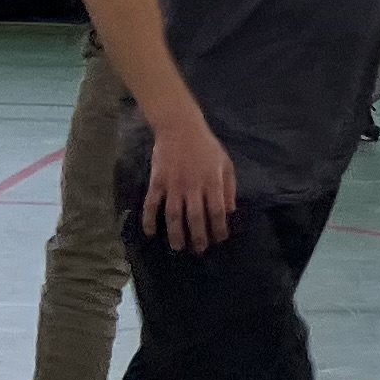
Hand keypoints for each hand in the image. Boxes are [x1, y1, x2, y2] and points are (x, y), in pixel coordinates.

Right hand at [141, 115, 237, 251]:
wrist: (180, 128)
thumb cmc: (206, 146)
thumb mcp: (226, 163)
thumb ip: (229, 188)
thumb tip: (230, 211)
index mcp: (212, 182)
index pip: (217, 212)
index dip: (219, 228)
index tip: (219, 239)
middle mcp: (193, 187)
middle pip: (196, 218)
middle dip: (198, 237)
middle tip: (199, 250)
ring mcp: (173, 185)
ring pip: (174, 215)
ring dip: (176, 234)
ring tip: (178, 247)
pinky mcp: (157, 182)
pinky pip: (151, 204)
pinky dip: (149, 219)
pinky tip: (150, 233)